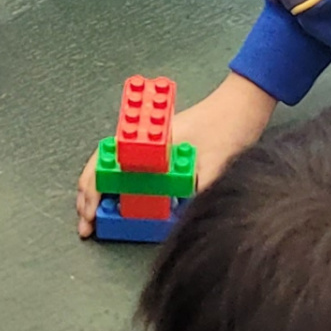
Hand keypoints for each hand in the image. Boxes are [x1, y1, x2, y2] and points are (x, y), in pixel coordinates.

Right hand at [76, 70, 273, 235]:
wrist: (244, 104)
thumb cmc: (228, 127)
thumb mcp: (214, 164)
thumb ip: (196, 191)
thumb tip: (175, 221)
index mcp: (149, 138)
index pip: (105, 163)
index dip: (92, 191)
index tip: (89, 216)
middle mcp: (144, 138)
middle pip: (103, 166)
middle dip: (89, 196)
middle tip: (85, 226)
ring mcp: (152, 144)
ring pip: (115, 168)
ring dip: (102, 193)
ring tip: (94, 218)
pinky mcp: (164, 150)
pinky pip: (132, 170)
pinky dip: (120, 187)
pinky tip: (120, 203)